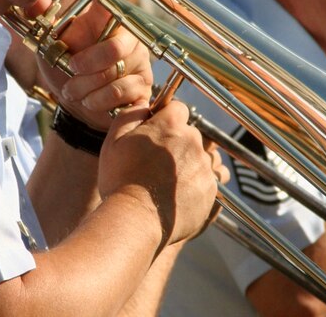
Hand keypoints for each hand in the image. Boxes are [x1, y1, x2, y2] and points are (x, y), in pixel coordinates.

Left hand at [32, 0, 152, 129]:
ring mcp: (138, 61)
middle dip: (88, 62)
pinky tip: (89, 101)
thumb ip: (43, 22)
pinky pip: (122, 91)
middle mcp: (127, 37)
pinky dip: (98, 99)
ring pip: (115, 72)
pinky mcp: (142, 85)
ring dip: (86, 86)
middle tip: (71, 68)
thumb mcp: (52, 46)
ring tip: (73, 90)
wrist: (83, 106)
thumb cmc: (70, 70)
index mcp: (104, 22)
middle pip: (115, 46)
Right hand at [98, 100, 220, 246]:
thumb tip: (145, 105)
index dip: (166, 120)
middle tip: (157, 162)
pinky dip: (198, 183)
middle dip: (177, 143)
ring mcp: (205, 166)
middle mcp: (193, 141)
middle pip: (190, 133)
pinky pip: (211, 179)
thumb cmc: (120, 180)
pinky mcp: (211, 189)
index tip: (156, 133)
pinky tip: (181, 193)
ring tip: (170, 180)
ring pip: (202, 156)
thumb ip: (131, 115)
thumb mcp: (114, 140)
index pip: (177, 109)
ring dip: (190, 163)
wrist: (136, 220)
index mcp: (170, 125)